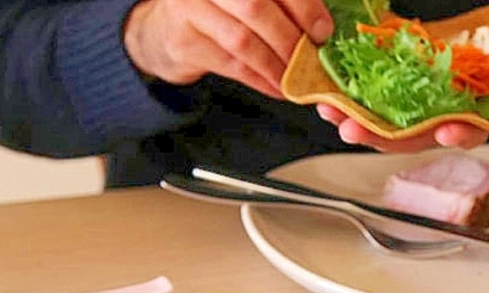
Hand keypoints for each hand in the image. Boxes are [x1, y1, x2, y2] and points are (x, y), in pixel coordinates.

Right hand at [124, 0, 332, 98]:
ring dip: (277, 66)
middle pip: (256, 5)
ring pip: (244, 41)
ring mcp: (190, 7)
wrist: (165, 28)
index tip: (323, 30)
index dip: (302, 5)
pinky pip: (233, 66)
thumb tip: (322, 27)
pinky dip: (262, 80)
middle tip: (313, 58)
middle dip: (291, 37)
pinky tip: (280, 88)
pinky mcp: (185, 41)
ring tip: (298, 81)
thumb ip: (280, 2)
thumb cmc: (219, 8)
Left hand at [314, 37, 488, 152]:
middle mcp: (442, 122)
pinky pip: (376, 102)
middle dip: (382, 136)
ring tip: (332, 114)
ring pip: (387, 125)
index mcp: (474, 121)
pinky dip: (353, 100)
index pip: (464, 132)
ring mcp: (421, 111)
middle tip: (355, 131)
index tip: (448, 132)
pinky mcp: (404, 94)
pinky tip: (332, 96)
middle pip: (412, 137)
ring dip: (358, 121)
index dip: (457, 134)